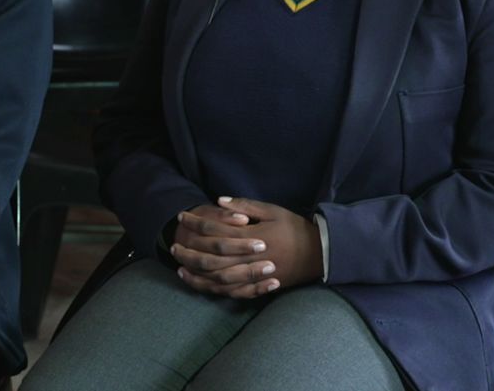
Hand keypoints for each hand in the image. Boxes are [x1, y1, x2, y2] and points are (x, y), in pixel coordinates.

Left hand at [173, 198, 322, 298]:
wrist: (319, 253)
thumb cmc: (294, 228)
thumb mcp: (271, 210)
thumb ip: (244, 206)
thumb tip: (218, 200)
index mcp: (251, 237)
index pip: (215, 230)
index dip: (195, 224)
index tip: (181, 217)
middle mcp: (250, 259)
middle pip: (211, 259)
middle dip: (190, 252)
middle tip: (173, 246)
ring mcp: (254, 276)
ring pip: (218, 279)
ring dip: (197, 274)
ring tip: (179, 267)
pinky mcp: (259, 287)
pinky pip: (231, 292)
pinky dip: (214, 290)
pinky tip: (201, 284)